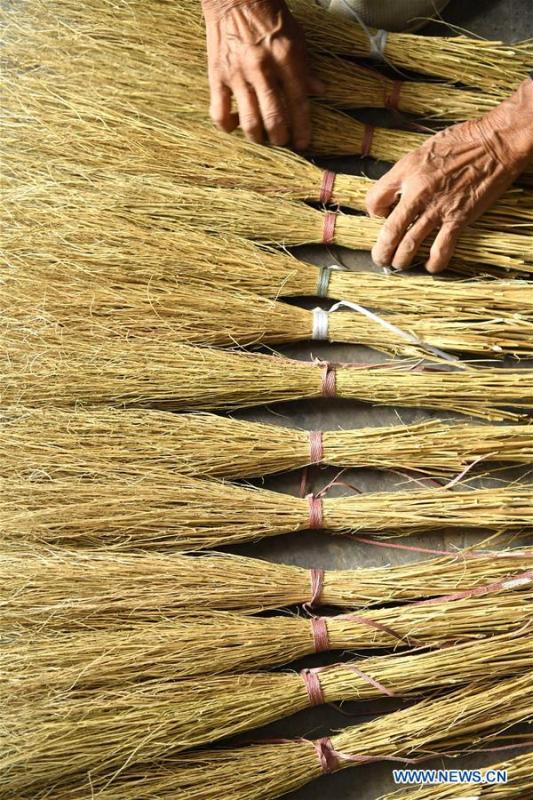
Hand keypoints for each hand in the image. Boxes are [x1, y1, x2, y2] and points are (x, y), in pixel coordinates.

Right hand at [202, 0, 321, 149]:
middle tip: (280, 140)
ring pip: (248, 121)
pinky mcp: (217, 75)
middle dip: (279, 137)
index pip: (299, 103)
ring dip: (257, 136)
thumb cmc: (269, 15)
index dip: (302, 129)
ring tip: (260, 136)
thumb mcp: (295, 36)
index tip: (302, 144)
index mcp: (286, 58)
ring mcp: (238, 73)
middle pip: (274, 118)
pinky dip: (227, 126)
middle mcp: (262, 68)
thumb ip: (306, 67)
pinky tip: (233, 124)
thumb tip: (319, 91)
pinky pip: (220, 112)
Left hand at [366, 78, 532, 272]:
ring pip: (410, 245)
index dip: (373, 211)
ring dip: (401, 260)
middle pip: (389, 231)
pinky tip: (430, 265)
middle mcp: (418, 193)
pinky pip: (441, 249)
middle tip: (380, 258)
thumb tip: (396, 192)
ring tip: (398, 264)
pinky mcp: (458, 219)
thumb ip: (406, 173)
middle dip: (381, 250)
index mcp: (406, 172)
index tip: (381, 215)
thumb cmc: (461, 142)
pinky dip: (433, 262)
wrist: (494, 143)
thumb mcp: (423, 150)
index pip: (374, 199)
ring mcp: (438, 208)